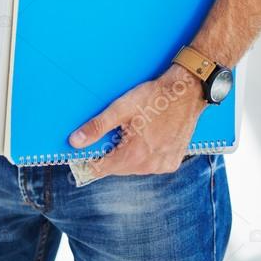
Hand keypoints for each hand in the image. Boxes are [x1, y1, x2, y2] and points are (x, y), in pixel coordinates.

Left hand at [67, 63, 206, 177]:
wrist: (186, 91)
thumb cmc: (154, 96)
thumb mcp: (121, 108)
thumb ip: (97, 127)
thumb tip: (75, 142)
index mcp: (134, 155)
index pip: (102, 169)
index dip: (92, 160)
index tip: (87, 151)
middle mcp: (150, 166)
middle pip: (119, 168)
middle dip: (112, 153)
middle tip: (117, 130)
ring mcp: (163, 165)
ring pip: (135, 167)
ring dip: (130, 154)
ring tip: (135, 130)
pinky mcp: (174, 161)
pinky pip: (152, 164)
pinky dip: (146, 155)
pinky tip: (149, 136)